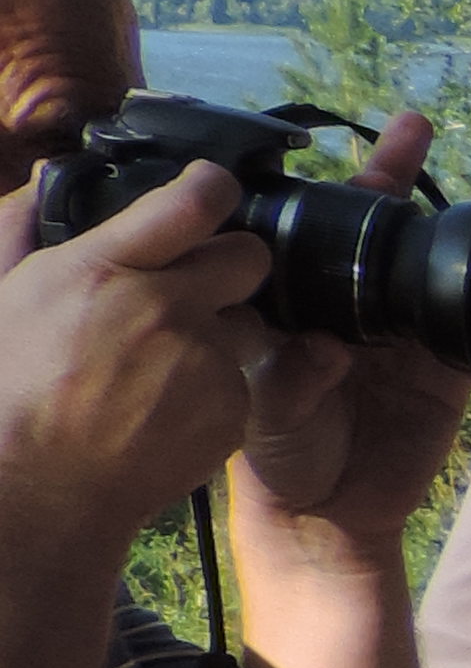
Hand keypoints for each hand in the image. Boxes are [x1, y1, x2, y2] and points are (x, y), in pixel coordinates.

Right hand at [0, 155, 274, 562]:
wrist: (37, 486)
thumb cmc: (9, 388)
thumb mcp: (2, 293)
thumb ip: (22, 228)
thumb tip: (46, 181)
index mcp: (103, 270)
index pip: (192, 203)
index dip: (211, 188)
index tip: (213, 190)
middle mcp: (163, 308)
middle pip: (249, 257)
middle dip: (231, 264)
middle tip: (199, 284)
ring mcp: (204, 361)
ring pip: (247, 324)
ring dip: (219, 333)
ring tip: (160, 364)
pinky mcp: (232, 409)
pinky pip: (241, 381)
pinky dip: (213, 389)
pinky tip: (164, 406)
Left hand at [234, 109, 470, 559]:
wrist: (330, 511)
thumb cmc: (279, 450)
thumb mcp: (260, 401)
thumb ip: (285, 373)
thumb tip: (327, 349)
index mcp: (299, 308)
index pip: (311, 239)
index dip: (321, 197)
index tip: (311, 156)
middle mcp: (352, 310)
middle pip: (374, 235)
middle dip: (390, 179)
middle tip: (410, 130)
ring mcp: (405, 337)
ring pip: (423, 267)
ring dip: (433, 223)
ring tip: (439, 168)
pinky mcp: (448, 370)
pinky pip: (465, 328)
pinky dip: (470, 301)